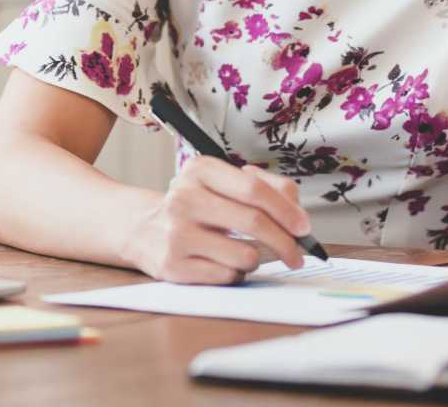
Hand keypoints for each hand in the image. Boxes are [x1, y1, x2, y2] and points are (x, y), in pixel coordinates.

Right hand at [122, 158, 309, 283]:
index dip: (287, 210)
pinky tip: (221, 263)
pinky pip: (227, 276)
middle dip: (286, 242)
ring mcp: (176, 233)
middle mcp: (184, 198)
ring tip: (243, 253)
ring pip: (245, 255)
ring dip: (256, 260)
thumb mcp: (222, 184)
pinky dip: (235, 274)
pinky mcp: (173, 266)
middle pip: (254, 222)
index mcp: (200, 170)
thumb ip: (264, 188)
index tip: (304, 227)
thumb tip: (297, 212)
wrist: (143, 229)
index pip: (254, 189)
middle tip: (297, 254)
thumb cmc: (196, 207)